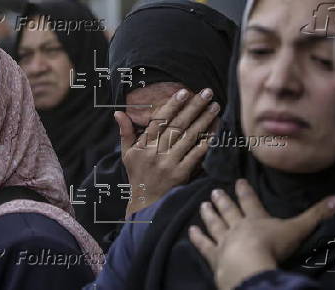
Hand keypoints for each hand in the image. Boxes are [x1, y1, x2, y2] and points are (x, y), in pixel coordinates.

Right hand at [114, 88, 219, 216]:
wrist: (145, 201)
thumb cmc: (137, 174)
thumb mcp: (126, 154)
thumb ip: (125, 132)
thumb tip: (118, 112)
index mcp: (143, 145)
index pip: (158, 120)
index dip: (172, 105)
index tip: (184, 91)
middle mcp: (155, 152)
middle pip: (177, 125)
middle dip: (193, 107)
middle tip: (207, 92)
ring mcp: (168, 163)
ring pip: (188, 137)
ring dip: (203, 120)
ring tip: (215, 107)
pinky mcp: (180, 174)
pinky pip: (195, 155)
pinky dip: (206, 142)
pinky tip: (215, 131)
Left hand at [189, 179, 334, 289]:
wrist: (250, 265)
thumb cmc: (274, 246)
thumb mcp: (298, 229)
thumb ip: (315, 216)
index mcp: (256, 220)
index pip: (250, 202)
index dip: (245, 191)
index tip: (238, 181)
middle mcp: (237, 227)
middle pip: (229, 211)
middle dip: (222, 201)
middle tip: (214, 191)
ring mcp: (224, 241)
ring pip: (215, 225)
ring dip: (209, 215)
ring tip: (203, 205)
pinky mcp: (215, 256)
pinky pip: (204, 245)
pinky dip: (197, 238)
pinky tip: (190, 231)